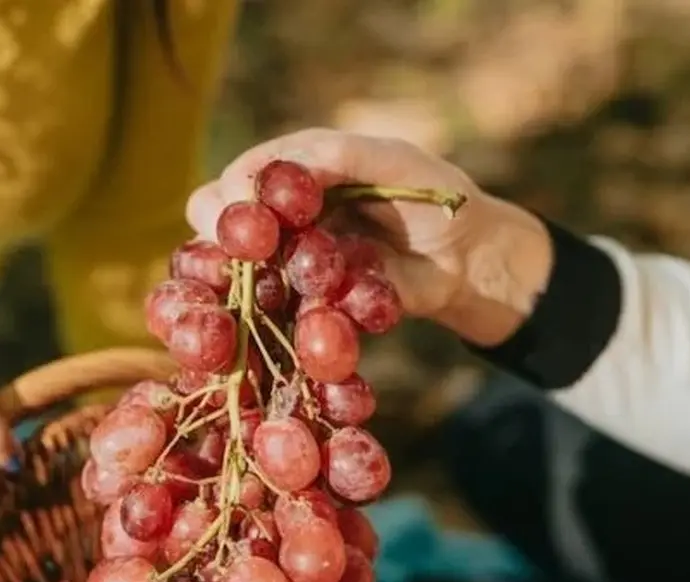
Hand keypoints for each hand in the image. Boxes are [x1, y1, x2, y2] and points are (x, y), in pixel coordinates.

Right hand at [187, 128, 552, 345]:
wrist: (469, 261)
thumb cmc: (436, 197)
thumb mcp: (394, 162)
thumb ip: (340, 157)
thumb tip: (286, 167)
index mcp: (297, 173)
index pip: (241, 177)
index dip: (231, 194)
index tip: (240, 211)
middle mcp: (282, 218)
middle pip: (220, 226)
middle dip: (221, 239)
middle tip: (242, 253)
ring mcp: (291, 264)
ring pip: (238, 274)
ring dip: (238, 282)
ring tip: (256, 286)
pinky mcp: (309, 304)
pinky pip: (277, 314)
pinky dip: (272, 316)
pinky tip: (280, 316)